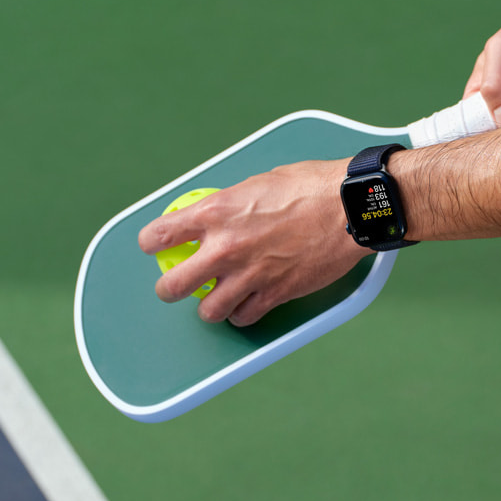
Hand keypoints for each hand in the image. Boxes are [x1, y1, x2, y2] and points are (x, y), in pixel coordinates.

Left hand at [138, 159, 368, 326]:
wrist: (349, 208)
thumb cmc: (311, 187)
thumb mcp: (258, 183)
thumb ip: (232, 203)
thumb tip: (221, 213)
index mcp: (216, 212)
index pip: (159, 235)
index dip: (152, 243)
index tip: (156, 246)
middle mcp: (225, 247)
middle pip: (172, 286)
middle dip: (169, 288)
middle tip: (176, 286)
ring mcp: (249, 275)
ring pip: (207, 311)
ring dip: (209, 307)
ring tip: (217, 300)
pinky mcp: (275, 294)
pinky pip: (244, 317)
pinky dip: (243, 314)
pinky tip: (247, 304)